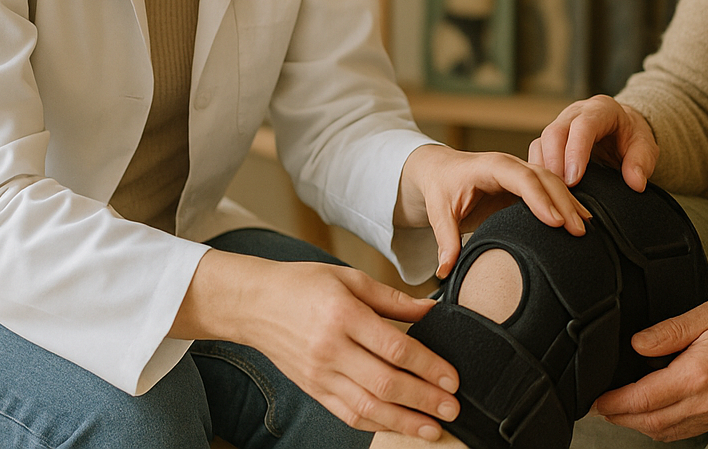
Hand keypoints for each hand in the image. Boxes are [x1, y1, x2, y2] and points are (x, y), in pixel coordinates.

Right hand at [174, 250, 461, 440]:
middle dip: (423, 399)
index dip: (428, 366)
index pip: (395, 347)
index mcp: (344, 315)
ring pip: (367, 407)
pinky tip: (399, 426)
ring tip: (433, 429)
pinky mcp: (313, 389)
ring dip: (404, 421)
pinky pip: (347, 414)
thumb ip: (393, 298)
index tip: (453, 378)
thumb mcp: (351, 278)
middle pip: (385, 383)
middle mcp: (331, 349)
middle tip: (452, 408)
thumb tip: (433, 309)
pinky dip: (375, 424)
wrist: (254, 304)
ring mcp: (319, 374)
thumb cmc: (304, 284)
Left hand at [396, 144, 590, 277]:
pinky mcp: (526, 184)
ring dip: (569, 203)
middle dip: (563, 203)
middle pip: (544, 178)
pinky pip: (551, 190)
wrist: (441, 170)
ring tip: (585, 228)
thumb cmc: (441, 187)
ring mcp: (521, 172)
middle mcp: (510, 165)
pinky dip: (565, 204)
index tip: (555, 222)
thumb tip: (445, 271)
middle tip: (578, 231)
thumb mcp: (439, 212)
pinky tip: (579, 220)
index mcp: (490, 166)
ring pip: (553, 182)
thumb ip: (445, 240)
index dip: (539, 199)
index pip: (521, 178)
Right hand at [529, 94, 658, 190]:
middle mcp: (575, 114)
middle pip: (555, 132)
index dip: (575, 152)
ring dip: (543, 170)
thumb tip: (636, 183)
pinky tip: (545, 193)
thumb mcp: (645, 146)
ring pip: (541, 143)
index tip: (574, 180)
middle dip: (554, 162)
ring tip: (550, 197)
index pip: (583, 126)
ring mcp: (560, 125)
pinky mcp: (550, 140)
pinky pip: (537, 154)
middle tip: (559, 191)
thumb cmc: (631, 136)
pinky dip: (538, 173)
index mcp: (600, 110)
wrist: (622, 128)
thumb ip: (641, 162)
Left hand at [592, 294, 707, 440]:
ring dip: (637, 424)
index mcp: (697, 374)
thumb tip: (637, 344)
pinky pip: (682, 431)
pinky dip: (660, 426)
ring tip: (618, 408)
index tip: (595, 398)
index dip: (613, 402)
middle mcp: (704, 400)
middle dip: (619, 417)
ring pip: (664, 431)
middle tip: (598, 405)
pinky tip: (651, 412)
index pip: (643, 399)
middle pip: (649, 422)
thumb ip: (669, 330)